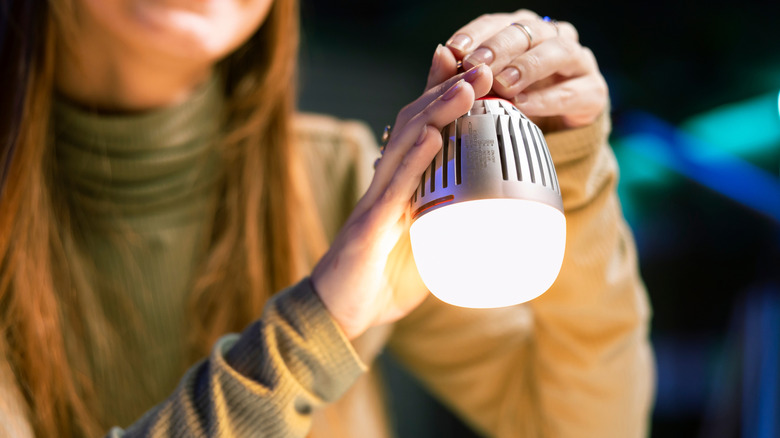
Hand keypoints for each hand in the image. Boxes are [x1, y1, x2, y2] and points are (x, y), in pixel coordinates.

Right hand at [311, 65, 493, 339]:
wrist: (336, 315)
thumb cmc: (378, 284)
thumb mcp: (423, 254)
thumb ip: (446, 234)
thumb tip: (486, 233)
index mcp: (400, 188)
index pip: (421, 132)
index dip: (441, 99)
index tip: (470, 71)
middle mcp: (386, 185)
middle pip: (415, 125)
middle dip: (445, 92)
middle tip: (479, 67)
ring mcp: (376, 201)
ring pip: (405, 146)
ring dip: (436, 112)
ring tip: (465, 87)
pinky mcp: (369, 225)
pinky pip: (394, 188)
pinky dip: (413, 160)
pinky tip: (432, 137)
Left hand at [427, 10, 606, 129]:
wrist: (553, 135)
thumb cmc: (509, 106)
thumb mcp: (479, 92)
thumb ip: (457, 76)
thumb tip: (440, 52)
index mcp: (522, 31)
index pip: (496, 22)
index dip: (476, 34)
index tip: (456, 50)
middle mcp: (551, 38)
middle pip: (527, 32)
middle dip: (500, 47)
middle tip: (478, 65)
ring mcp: (577, 62)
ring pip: (557, 52)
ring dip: (527, 67)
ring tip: (504, 85)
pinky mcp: (593, 91)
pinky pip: (572, 90)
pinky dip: (546, 98)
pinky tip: (525, 106)